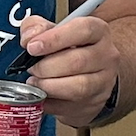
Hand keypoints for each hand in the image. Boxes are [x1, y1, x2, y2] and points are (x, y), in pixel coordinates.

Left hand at [13, 8, 122, 130]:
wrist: (89, 75)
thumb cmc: (69, 49)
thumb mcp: (54, 30)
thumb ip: (37, 27)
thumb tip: (29, 38)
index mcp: (99, 31)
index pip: (83, 30)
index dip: (54, 38)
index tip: (32, 47)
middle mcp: (106, 56)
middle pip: (78, 61)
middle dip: (47, 67)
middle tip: (32, 68)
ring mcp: (103, 82)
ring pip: (77, 87)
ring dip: (49, 86)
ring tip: (35, 82)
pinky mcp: (94, 104)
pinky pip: (69, 107)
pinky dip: (49, 103)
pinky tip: (41, 96)